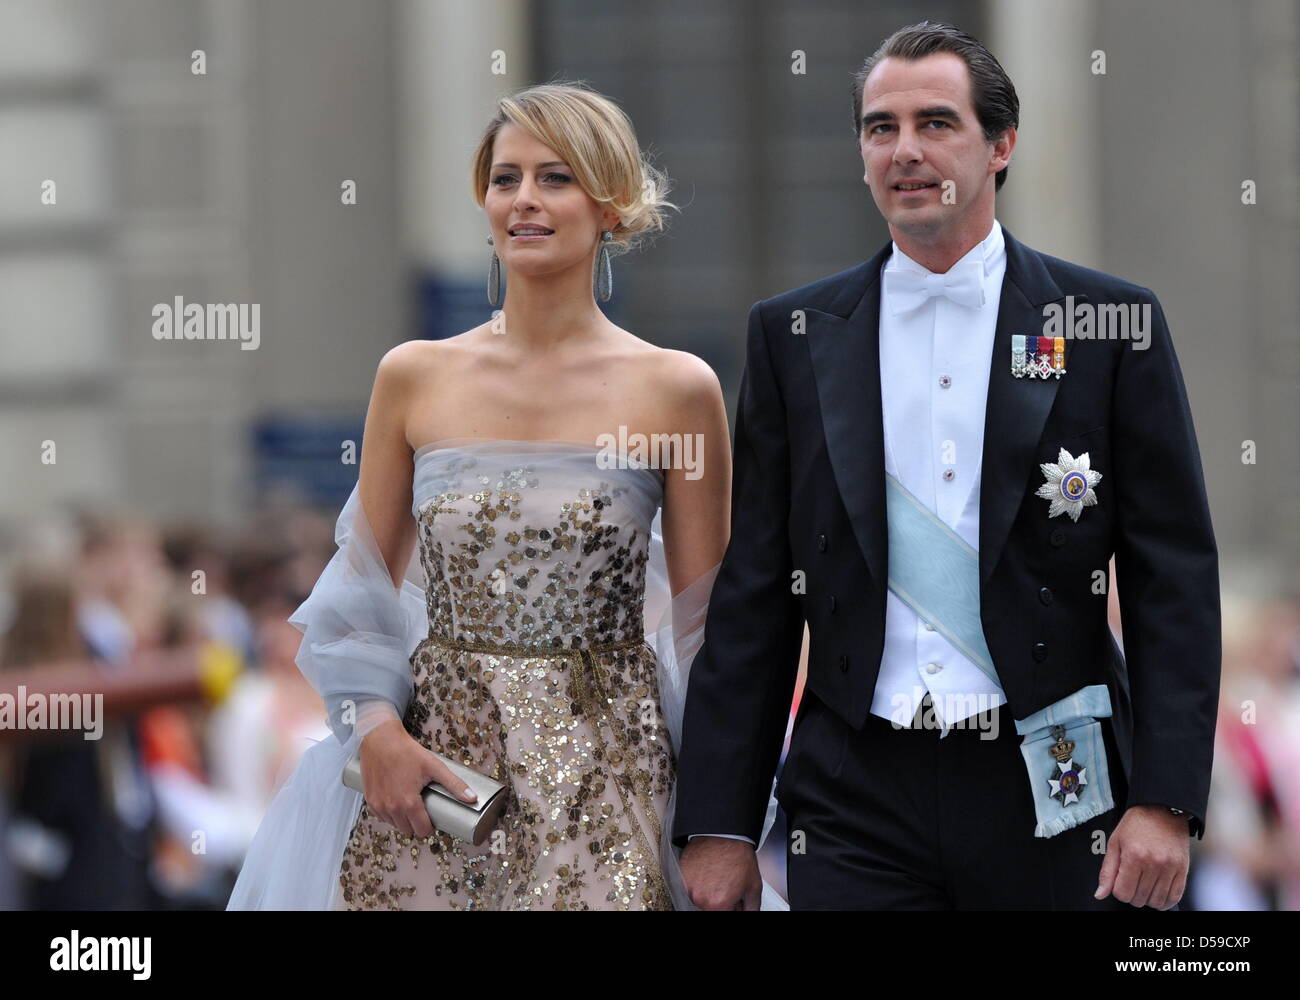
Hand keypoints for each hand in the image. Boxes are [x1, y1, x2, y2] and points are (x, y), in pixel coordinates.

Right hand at [358, 718, 476, 837]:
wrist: (380, 739)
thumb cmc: (407, 751)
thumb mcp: (434, 766)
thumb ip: (454, 784)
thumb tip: (472, 798)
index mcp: (408, 803)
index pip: (422, 831)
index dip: (430, 826)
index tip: (433, 817)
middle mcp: (391, 808)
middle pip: (408, 830)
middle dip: (417, 823)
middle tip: (423, 808)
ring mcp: (378, 805)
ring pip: (394, 825)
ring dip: (402, 819)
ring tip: (410, 803)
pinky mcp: (369, 800)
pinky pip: (382, 816)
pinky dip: (389, 813)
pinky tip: (396, 801)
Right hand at [680, 836, 762, 909]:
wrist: (724, 834)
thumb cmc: (739, 857)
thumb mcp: (753, 888)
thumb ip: (751, 910)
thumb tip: (748, 914)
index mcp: (718, 905)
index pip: (723, 915)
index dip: (731, 907)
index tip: (732, 898)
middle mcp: (700, 898)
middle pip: (710, 908)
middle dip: (719, 900)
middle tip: (727, 883)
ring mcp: (688, 886)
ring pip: (699, 896)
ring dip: (707, 890)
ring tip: (717, 874)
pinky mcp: (681, 875)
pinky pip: (689, 885)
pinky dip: (697, 880)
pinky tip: (707, 869)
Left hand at [1095, 804, 1189, 907]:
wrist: (1161, 809)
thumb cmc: (1137, 824)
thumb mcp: (1115, 843)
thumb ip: (1107, 871)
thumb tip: (1100, 893)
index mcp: (1133, 856)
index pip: (1123, 893)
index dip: (1118, 891)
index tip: (1120, 884)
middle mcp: (1153, 863)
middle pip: (1139, 898)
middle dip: (1132, 895)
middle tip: (1132, 883)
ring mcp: (1170, 867)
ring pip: (1157, 901)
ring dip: (1148, 899)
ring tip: (1144, 887)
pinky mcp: (1183, 869)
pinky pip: (1175, 896)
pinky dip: (1166, 901)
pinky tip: (1158, 895)